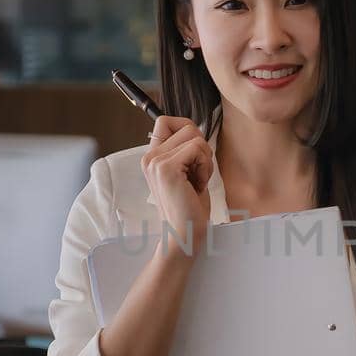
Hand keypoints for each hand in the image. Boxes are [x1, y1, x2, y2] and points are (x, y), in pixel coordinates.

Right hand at [142, 116, 212, 258]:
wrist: (185, 234)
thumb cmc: (190, 208)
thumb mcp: (187, 172)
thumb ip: (186, 150)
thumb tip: (196, 128)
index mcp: (152, 157)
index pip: (166, 120)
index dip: (187, 130)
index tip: (194, 156)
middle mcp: (149, 157)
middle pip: (187, 126)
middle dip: (202, 149)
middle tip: (196, 175)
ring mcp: (155, 162)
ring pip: (195, 136)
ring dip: (205, 160)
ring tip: (196, 182)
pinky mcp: (166, 168)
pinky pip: (198, 149)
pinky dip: (206, 167)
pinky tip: (197, 186)